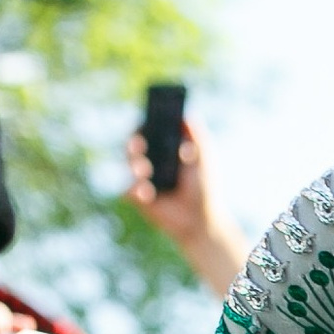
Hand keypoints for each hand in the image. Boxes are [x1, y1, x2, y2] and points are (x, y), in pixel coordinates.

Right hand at [125, 118, 254, 296]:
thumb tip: (186, 113)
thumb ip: (197, 135)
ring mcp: (142, 178)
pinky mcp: (138, 197)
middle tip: (139, 145)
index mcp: (163, 147)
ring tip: (144, 171)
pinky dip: (135, 189)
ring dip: (133, 164)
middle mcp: (150, 160)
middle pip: (133, 144)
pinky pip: (128, 189)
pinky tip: (146, 192)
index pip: (148, 129)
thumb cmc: (205, 187)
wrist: (203, 220)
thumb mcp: (205, 158)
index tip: (146, 121)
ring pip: (128, 164)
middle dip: (133, 142)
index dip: (144, 123)